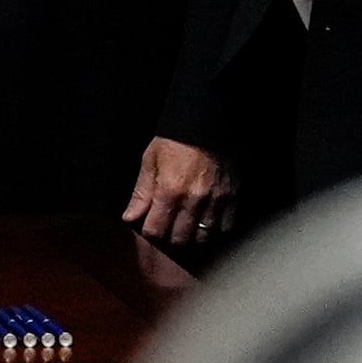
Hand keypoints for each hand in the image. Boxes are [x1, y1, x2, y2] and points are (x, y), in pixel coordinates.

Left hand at [122, 136, 234, 250]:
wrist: (208, 122)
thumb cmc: (175, 140)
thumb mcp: (151, 160)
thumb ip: (141, 192)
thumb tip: (129, 218)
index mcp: (169, 191)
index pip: (155, 230)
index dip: (150, 234)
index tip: (149, 229)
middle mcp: (193, 200)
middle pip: (179, 239)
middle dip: (170, 240)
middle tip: (167, 232)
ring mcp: (215, 200)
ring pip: (203, 237)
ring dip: (192, 238)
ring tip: (186, 230)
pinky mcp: (232, 196)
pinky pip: (225, 226)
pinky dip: (215, 231)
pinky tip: (207, 225)